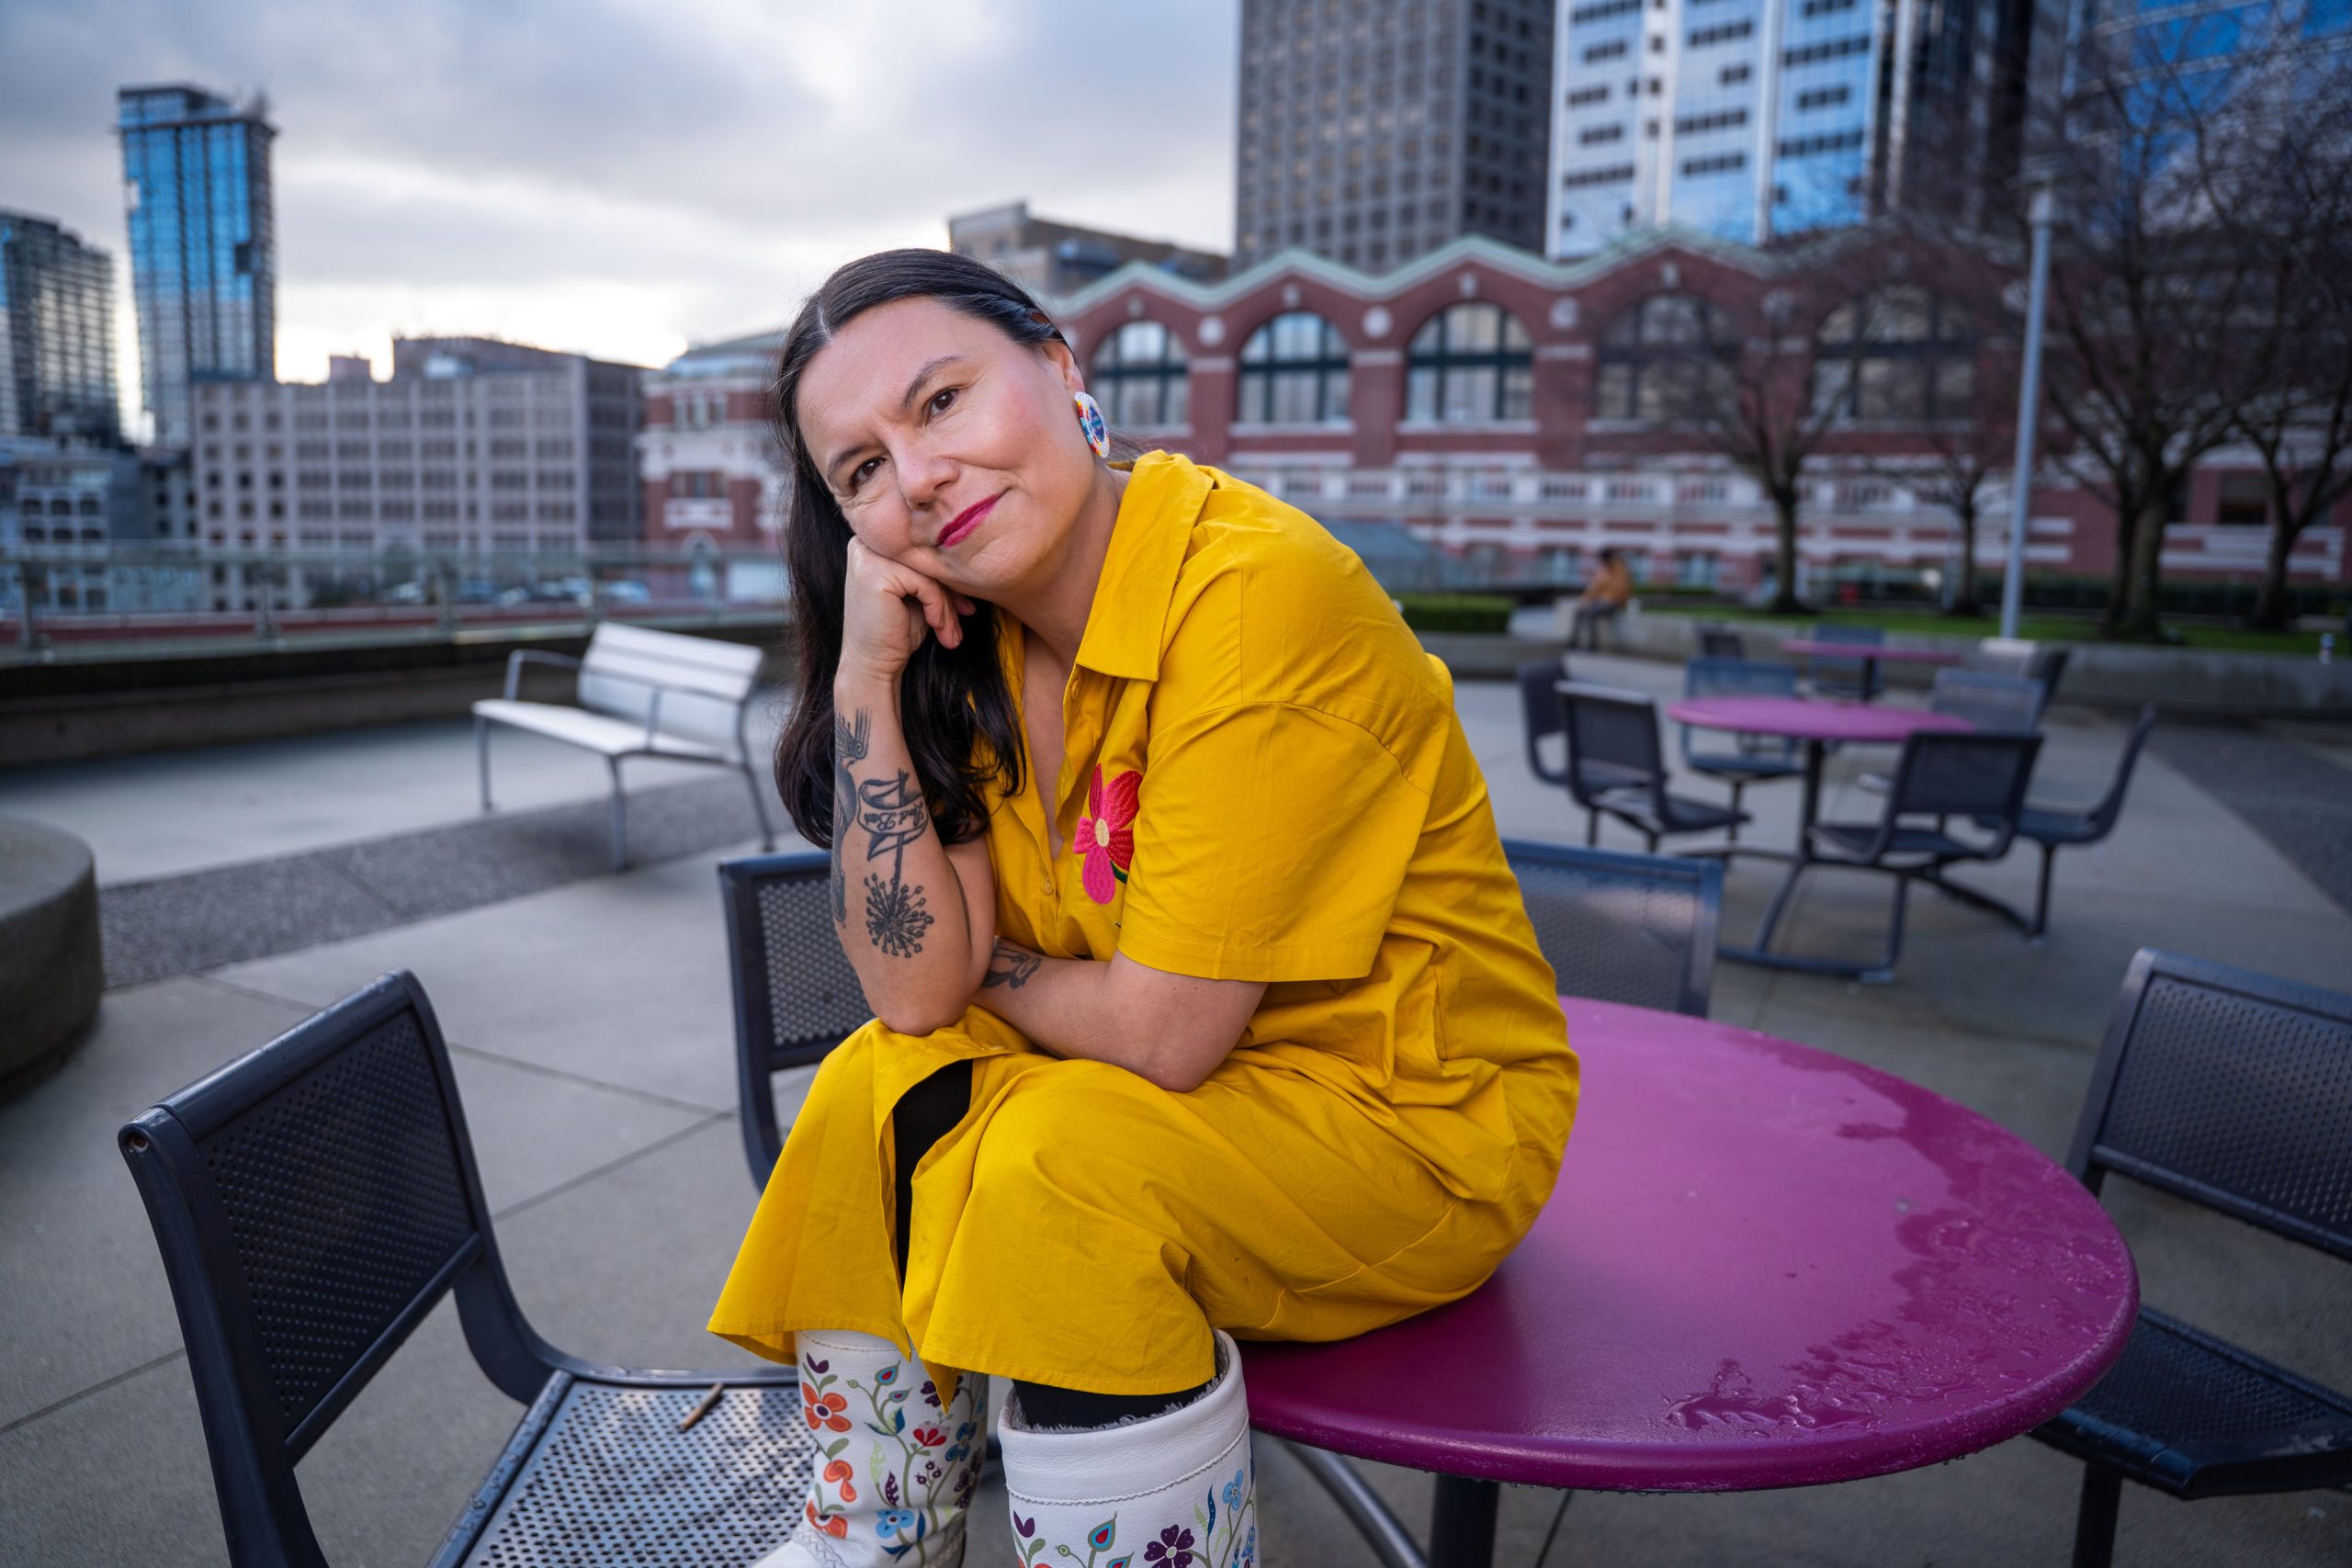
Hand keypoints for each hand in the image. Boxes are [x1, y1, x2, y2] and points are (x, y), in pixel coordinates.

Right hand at [838, 536, 979, 685]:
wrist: (871, 666)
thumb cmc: (895, 633)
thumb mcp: (919, 597)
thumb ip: (933, 573)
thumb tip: (969, 562)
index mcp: (875, 543)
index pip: (923, 554)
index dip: (947, 577)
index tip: (966, 605)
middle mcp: (867, 543)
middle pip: (926, 560)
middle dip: (951, 592)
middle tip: (966, 616)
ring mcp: (868, 556)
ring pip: (928, 572)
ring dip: (947, 605)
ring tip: (951, 632)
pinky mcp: (875, 573)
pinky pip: (925, 583)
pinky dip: (938, 607)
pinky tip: (936, 626)